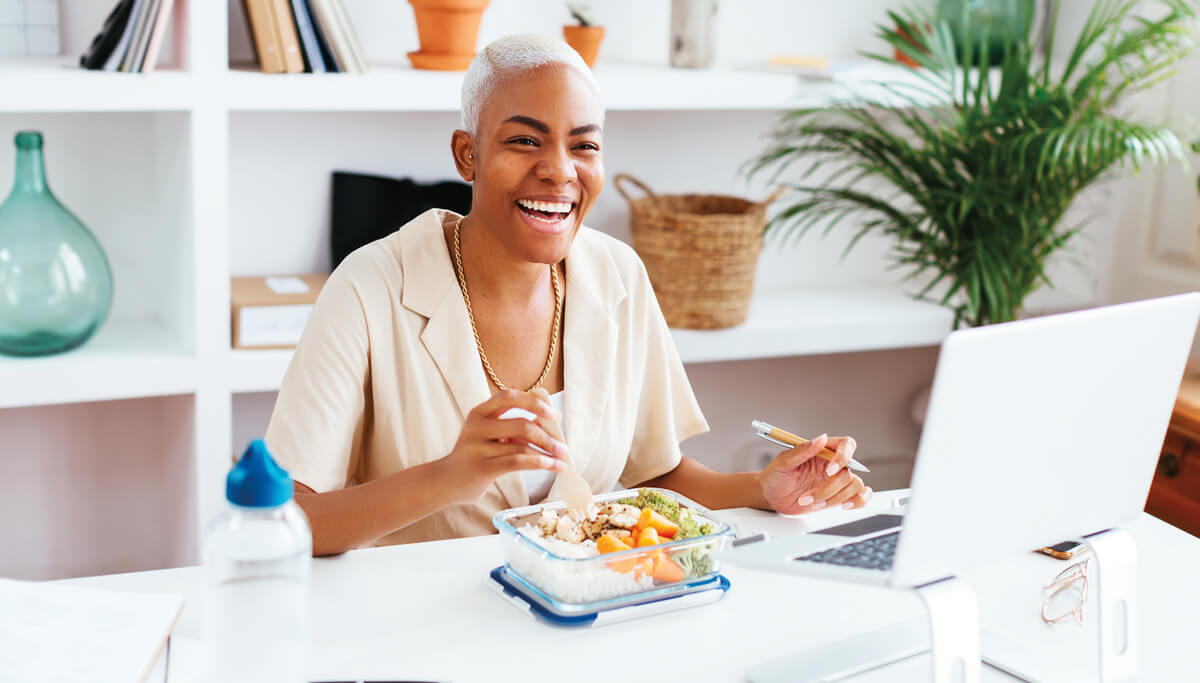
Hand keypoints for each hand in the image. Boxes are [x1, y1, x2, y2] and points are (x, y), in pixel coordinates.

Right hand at [438, 389, 568, 504]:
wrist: (444, 482)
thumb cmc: (474, 457)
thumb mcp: (489, 436)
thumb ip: (512, 426)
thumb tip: (546, 420)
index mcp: (480, 412)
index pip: (510, 397)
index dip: (535, 403)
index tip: (554, 414)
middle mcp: (476, 426)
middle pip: (520, 423)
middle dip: (547, 435)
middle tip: (563, 445)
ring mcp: (477, 447)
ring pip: (521, 446)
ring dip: (547, 453)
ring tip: (562, 460)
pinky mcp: (481, 467)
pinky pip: (517, 462)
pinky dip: (540, 463)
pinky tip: (552, 467)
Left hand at [757, 434, 871, 513]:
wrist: (771, 497)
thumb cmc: (775, 477)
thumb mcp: (783, 462)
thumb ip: (802, 450)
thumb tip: (821, 438)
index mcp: (822, 451)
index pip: (845, 445)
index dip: (843, 456)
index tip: (830, 471)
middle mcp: (832, 465)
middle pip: (848, 471)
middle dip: (830, 487)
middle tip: (811, 496)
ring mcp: (837, 481)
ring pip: (855, 485)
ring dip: (835, 498)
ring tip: (814, 503)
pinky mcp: (839, 496)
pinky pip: (861, 497)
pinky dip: (858, 502)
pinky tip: (844, 505)